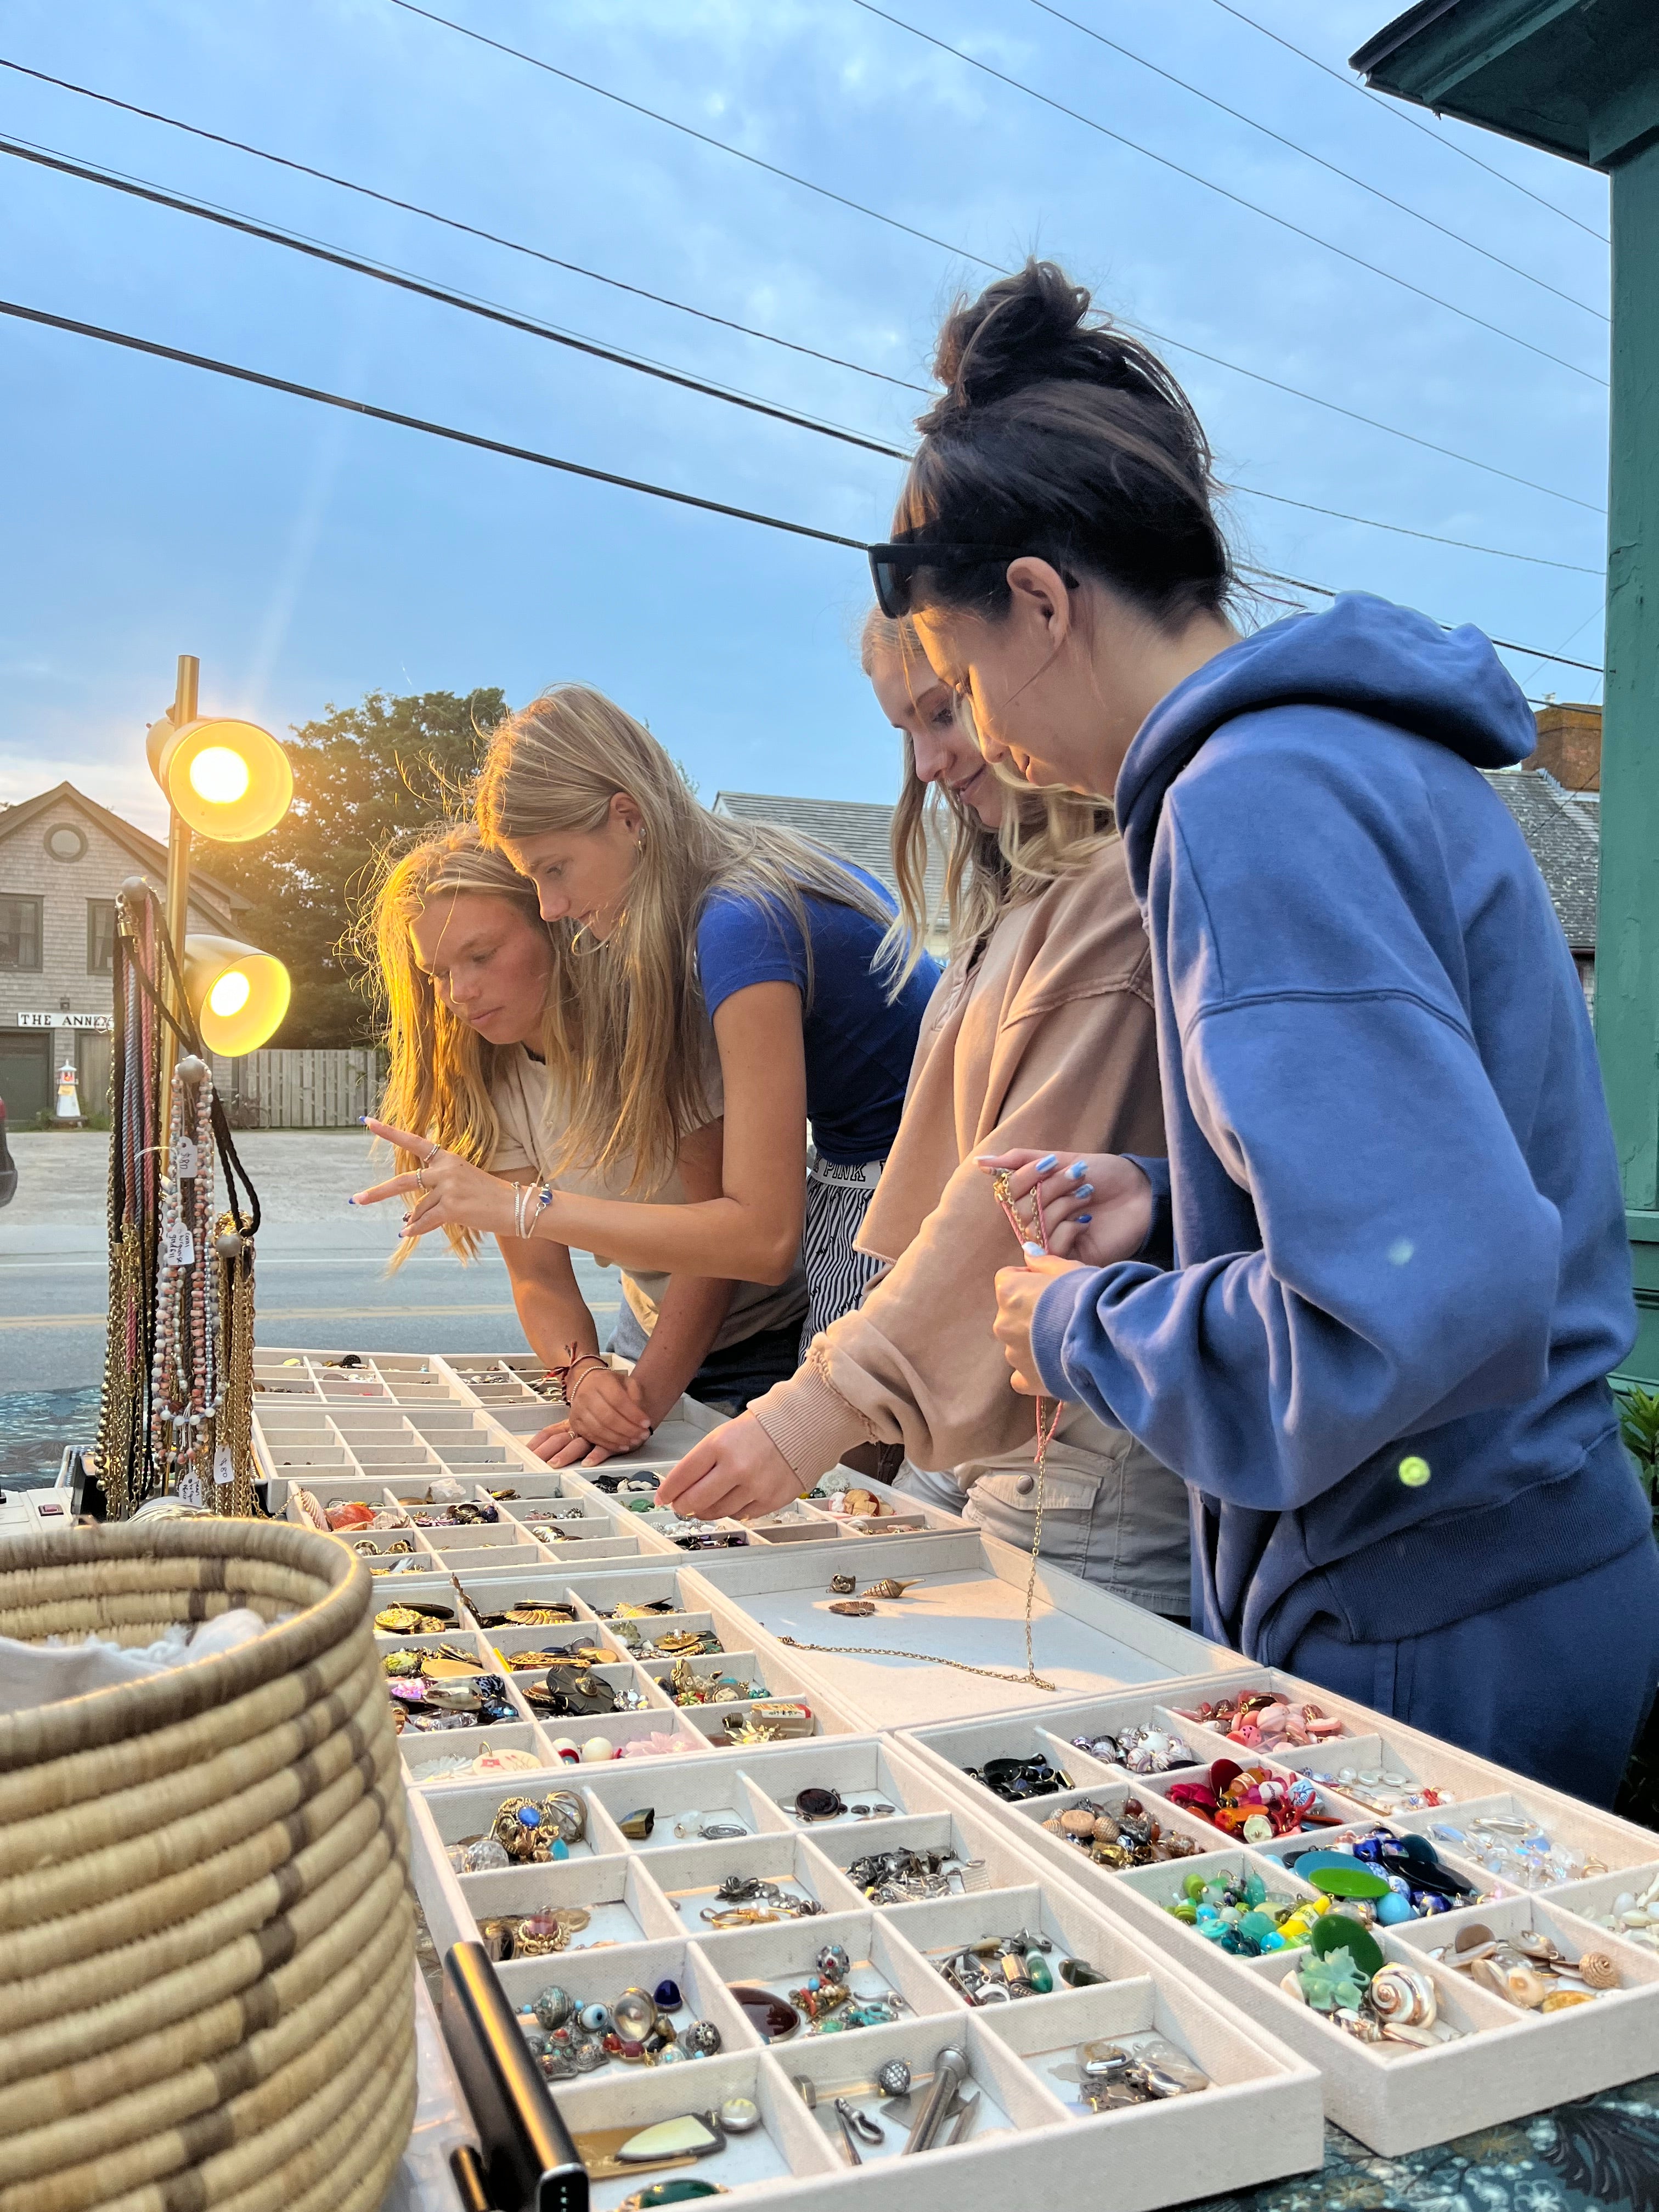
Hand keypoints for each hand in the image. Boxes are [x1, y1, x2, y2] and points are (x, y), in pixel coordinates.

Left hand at [353, 1118, 517, 1241]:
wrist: (517, 1208)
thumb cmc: (491, 1197)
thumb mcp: (463, 1183)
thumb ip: (435, 1192)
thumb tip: (408, 1215)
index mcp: (448, 1158)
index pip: (414, 1141)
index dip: (389, 1131)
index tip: (366, 1121)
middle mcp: (446, 1169)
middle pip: (404, 1180)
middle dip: (377, 1193)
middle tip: (356, 1199)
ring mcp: (449, 1188)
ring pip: (419, 1208)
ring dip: (417, 1219)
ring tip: (413, 1226)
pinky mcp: (452, 1207)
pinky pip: (425, 1221)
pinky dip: (415, 1229)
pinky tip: (406, 1233)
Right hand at [529, 1368, 651, 1464]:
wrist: (585, 1384)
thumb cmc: (610, 1385)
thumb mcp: (627, 1382)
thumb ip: (635, 1395)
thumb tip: (640, 1415)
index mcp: (601, 1381)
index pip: (618, 1400)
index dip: (633, 1414)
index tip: (647, 1423)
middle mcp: (586, 1395)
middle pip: (608, 1417)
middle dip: (628, 1430)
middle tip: (643, 1435)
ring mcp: (578, 1410)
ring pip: (599, 1429)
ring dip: (619, 1439)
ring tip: (634, 1441)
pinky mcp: (575, 1423)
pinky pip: (592, 1437)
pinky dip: (608, 1444)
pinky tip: (622, 1446)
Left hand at [656, 1414, 801, 1521]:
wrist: (805, 1426)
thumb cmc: (765, 1427)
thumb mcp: (726, 1433)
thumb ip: (704, 1460)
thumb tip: (683, 1486)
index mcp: (720, 1444)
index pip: (682, 1475)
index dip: (668, 1490)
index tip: (662, 1497)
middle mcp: (736, 1467)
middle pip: (695, 1500)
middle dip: (682, 1506)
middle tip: (680, 1506)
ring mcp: (755, 1486)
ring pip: (717, 1512)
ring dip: (706, 1511)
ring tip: (704, 1506)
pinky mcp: (771, 1500)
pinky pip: (742, 1515)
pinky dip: (732, 1511)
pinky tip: (731, 1502)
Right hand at [977, 1148, 1152, 1265]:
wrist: (1142, 1193)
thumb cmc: (1105, 1175)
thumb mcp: (1061, 1160)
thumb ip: (1019, 1161)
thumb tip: (980, 1163)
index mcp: (1032, 1198)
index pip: (1007, 1192)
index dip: (1025, 1176)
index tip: (1051, 1162)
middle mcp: (1038, 1222)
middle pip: (1021, 1210)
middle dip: (1051, 1188)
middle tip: (1079, 1177)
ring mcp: (1053, 1242)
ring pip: (1035, 1227)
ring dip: (1064, 1204)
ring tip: (1088, 1195)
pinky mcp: (1069, 1260)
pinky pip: (1051, 1247)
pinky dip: (1068, 1228)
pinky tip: (1087, 1222)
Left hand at [994, 1253, 1084, 1393]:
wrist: (1101, 1338)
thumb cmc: (1085, 1297)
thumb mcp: (1069, 1269)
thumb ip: (1043, 1262)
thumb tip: (1027, 1251)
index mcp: (1009, 1291)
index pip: (1006, 1278)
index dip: (1028, 1280)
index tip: (1049, 1287)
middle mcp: (1003, 1322)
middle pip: (1011, 1313)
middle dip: (1030, 1313)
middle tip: (1061, 1316)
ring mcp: (1012, 1353)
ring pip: (1018, 1343)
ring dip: (1033, 1342)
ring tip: (1064, 1342)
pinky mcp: (1026, 1379)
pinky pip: (1022, 1375)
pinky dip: (1034, 1371)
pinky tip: (1055, 1367)